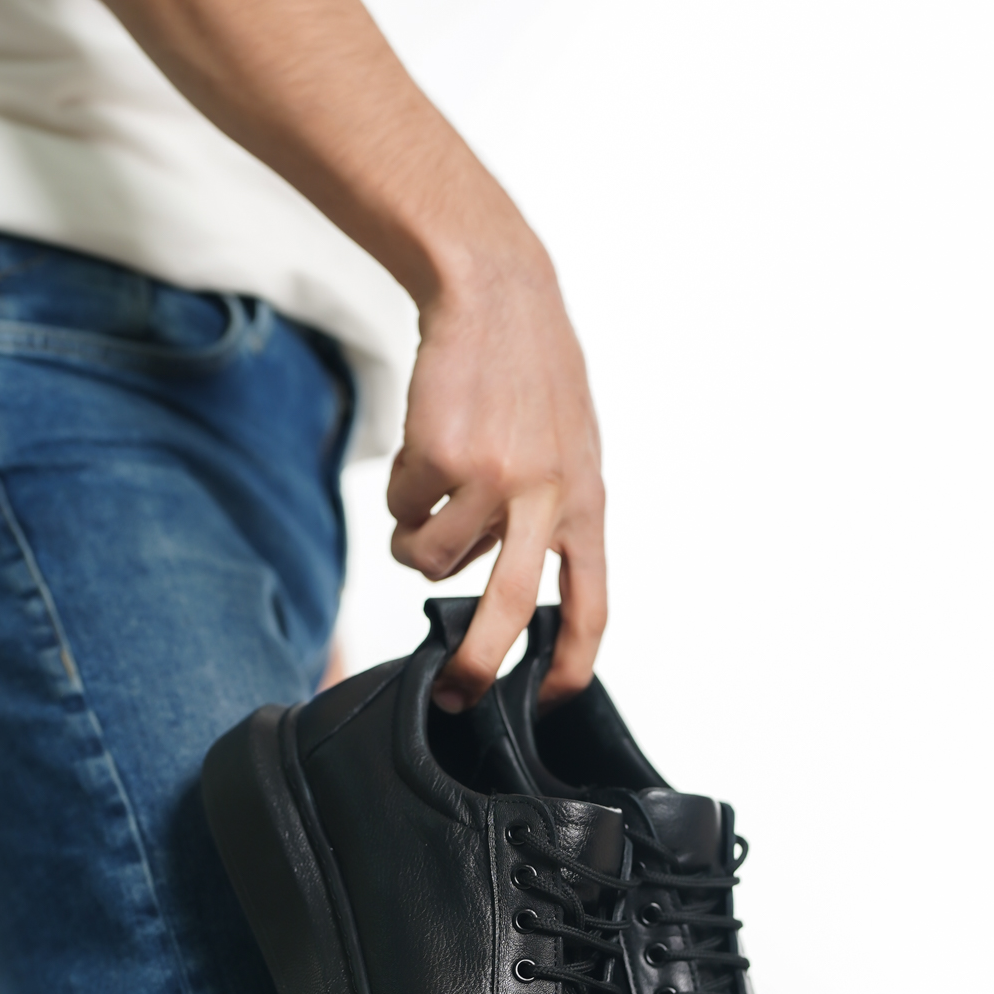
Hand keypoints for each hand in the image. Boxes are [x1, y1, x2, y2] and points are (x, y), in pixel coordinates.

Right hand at [388, 243, 606, 710]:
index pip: (592, 604)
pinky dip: (401, 493)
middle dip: (478, 664)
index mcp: (586, 502)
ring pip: (434, 559)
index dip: (572, 664)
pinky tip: (423, 449)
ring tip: (432, 495)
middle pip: (512, 608)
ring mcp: (493, 477)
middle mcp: (546, 496)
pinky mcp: (441, 456)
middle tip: (454, 693)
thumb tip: (509, 587)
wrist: (496, 293)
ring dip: (417, 542)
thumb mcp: (570, 450)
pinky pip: (403, 510)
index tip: (547, 699)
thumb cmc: (529, 375)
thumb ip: (553, 517)